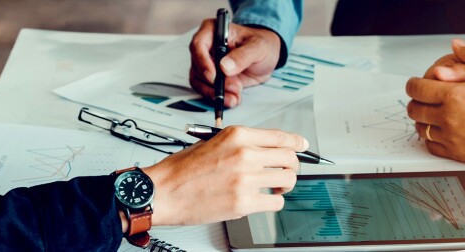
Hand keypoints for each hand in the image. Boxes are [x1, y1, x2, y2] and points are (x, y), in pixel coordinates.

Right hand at [143, 126, 307, 225]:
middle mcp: (245, 154)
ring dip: (284, 186)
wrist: (162, 191)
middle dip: (292, 167)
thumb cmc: (181, 170)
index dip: (297, 143)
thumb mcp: (212, 142)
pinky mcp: (244, 202)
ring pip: (287, 180)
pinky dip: (273, 202)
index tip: (302, 146)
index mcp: (238, 135)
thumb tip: (266, 149)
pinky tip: (262, 200)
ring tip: (272, 188)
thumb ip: (241, 144)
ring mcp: (246, 179)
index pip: (280, 136)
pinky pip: (276, 202)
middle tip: (285, 172)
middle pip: (290, 158)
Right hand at [189, 19, 281, 107]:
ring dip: (215, 93)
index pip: (198, 45)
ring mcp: (206, 63)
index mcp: (213, 31)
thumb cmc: (262, 45)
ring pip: (199, 81)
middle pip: (197, 66)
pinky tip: (232, 99)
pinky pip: (207, 90)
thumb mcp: (258, 47)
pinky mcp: (211, 78)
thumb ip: (243, 55)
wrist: (267, 58)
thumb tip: (225, 66)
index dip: (203, 62)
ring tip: (234, 97)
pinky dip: (218, 97)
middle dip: (214, 82)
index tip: (213, 76)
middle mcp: (206, 47)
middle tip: (233, 88)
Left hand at [406, 39, 464, 169]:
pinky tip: (439, 131)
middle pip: (414, 109)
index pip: (417, 89)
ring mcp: (452, 138)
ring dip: (422, 120)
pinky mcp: (458, 154)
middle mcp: (449, 118)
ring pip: (421, 129)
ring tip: (431, 114)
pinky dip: (431, 138)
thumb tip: (457, 45)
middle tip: (423, 98)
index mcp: (455, 95)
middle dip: (416, 101)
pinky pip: (432, 147)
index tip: (416, 84)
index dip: (413, 84)